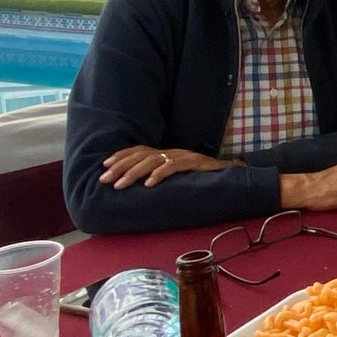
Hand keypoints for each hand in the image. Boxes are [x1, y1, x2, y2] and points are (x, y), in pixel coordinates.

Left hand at [100, 146, 228, 189]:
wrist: (231, 174)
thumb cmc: (202, 177)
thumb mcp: (176, 176)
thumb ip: (160, 175)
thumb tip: (137, 186)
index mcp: (166, 153)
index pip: (139, 150)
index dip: (121, 156)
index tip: (104, 166)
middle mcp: (172, 151)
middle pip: (141, 155)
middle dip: (120, 167)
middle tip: (105, 180)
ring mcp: (183, 156)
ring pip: (153, 160)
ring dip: (134, 173)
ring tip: (120, 185)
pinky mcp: (195, 163)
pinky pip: (174, 166)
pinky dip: (159, 174)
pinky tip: (149, 184)